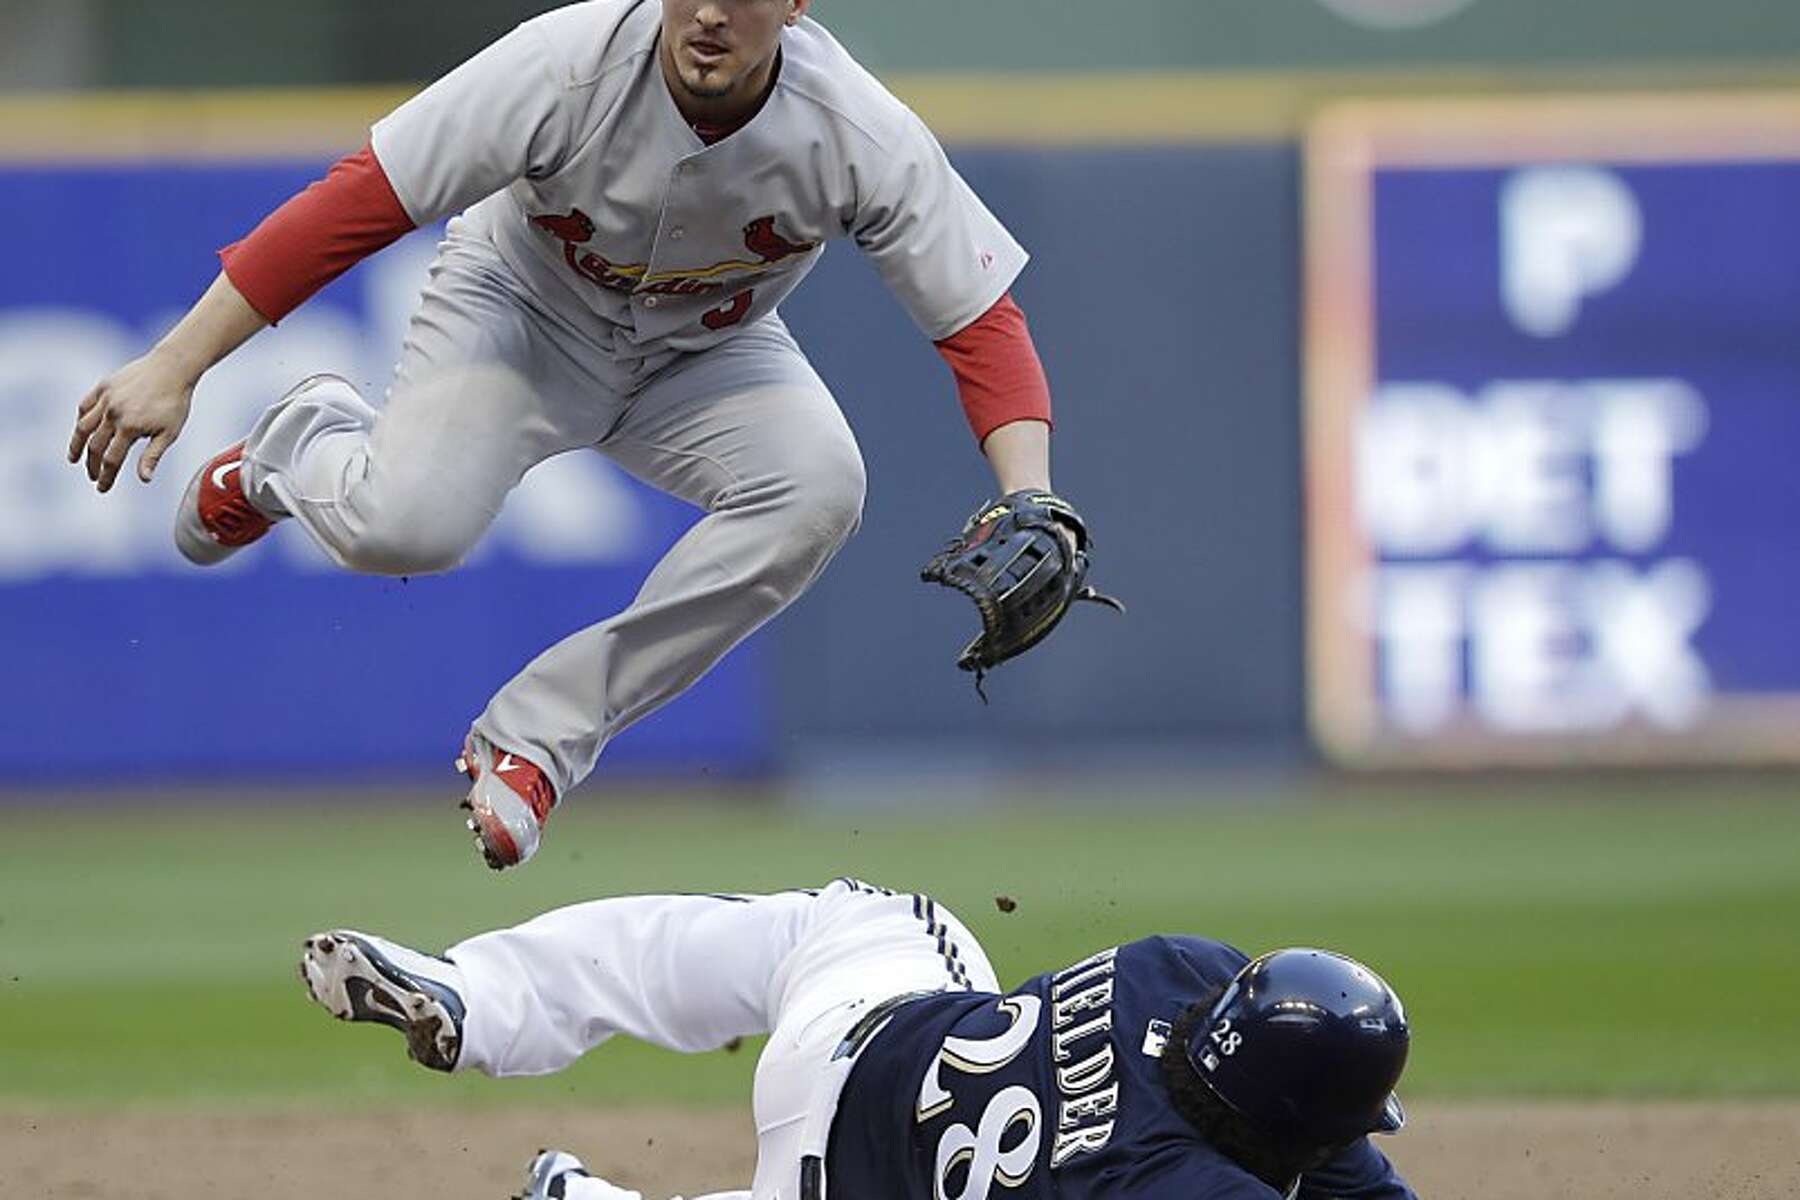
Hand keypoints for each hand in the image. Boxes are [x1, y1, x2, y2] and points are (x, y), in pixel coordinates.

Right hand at [68, 348, 198, 491]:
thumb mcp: (169, 432)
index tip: (102, 488)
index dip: (105, 476)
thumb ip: (152, 456)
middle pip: (95, 446)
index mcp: (130, 428)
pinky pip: (86, 405)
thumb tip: (143, 479)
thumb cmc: (175, 402)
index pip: (111, 460)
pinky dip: (82, 419)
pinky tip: (81, 430)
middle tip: (93, 477)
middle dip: (92, 465)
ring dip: (77, 445)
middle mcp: (113, 413)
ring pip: (83, 426)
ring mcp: (106, 399)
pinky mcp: (103, 386)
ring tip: (74, 458)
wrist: (172, 368)